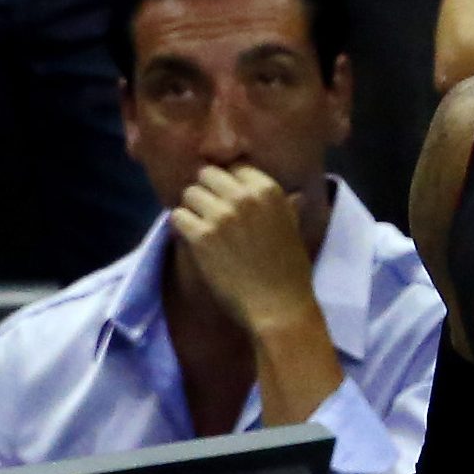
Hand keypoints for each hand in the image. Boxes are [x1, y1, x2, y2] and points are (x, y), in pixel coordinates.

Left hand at [172, 164, 319, 334]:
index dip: (227, 185)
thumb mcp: (293, 230)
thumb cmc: (289, 271)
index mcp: (268, 189)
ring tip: (201, 228)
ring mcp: (221, 215)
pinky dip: (181, 227)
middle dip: (206, 192)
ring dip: (192, 209)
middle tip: (210, 214)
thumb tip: (295, 195)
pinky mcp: (202, 236)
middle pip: (207, 175)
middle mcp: (244, 196)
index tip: (227, 202)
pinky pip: (178, 216)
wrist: (278, 307)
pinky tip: (193, 240)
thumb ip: (287, 207)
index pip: (234, 167)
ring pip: (189, 194)